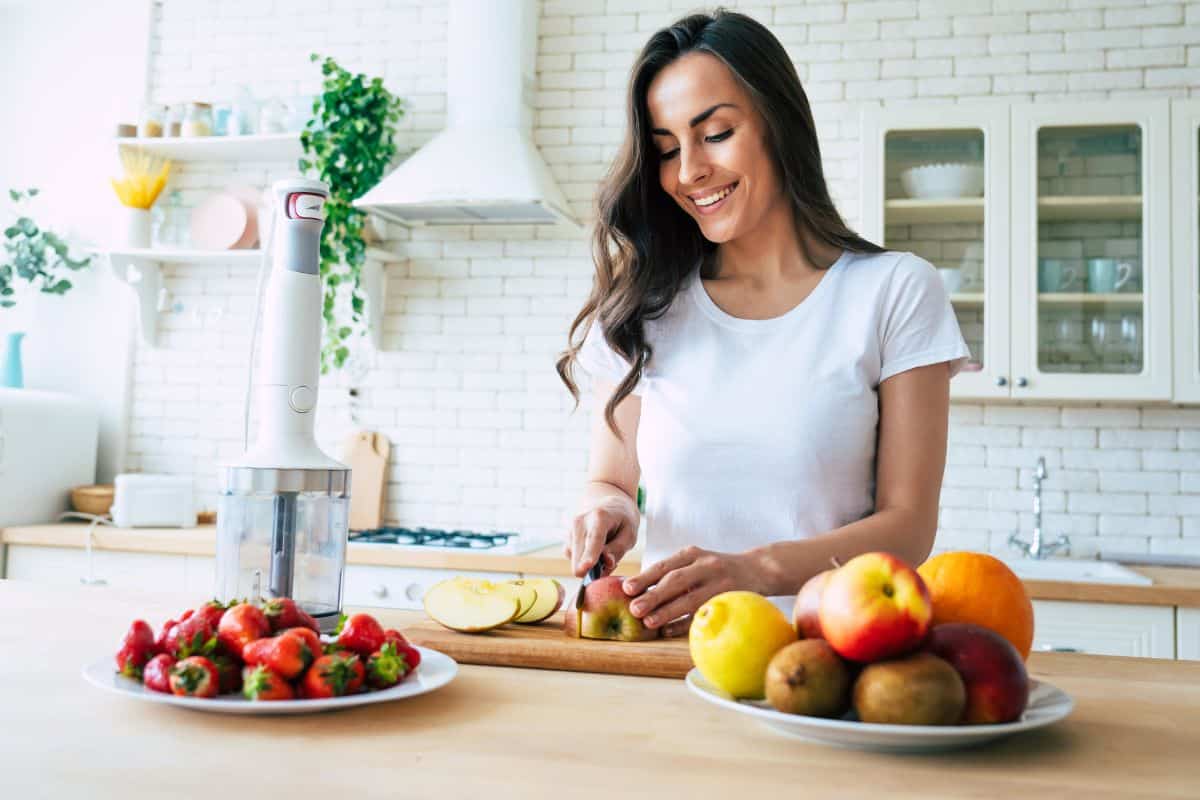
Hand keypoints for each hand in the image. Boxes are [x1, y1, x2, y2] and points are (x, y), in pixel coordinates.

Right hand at [564, 494, 638, 577]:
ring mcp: (571, 527)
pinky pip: (572, 555)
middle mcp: (581, 520)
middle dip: (591, 567)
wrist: (607, 501)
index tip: (585, 568)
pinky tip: (594, 548)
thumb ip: (618, 549)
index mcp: (600, 516)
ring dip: (589, 562)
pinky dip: (582, 558)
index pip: (594, 539)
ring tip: (603, 549)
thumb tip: (606, 563)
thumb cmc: (622, 519)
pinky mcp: (567, 535)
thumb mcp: (629, 533)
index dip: (589, 556)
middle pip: (579, 554)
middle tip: (609, 562)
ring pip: (575, 558)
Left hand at [622, 546, 760, 633]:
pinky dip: (686, 623)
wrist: (758, 569)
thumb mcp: (696, 561)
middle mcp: (706, 565)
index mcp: (693, 554)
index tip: (626, 588)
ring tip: (649, 622)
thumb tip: (636, 592)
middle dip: (653, 595)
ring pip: (690, 598)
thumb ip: (672, 572)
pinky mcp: (730, 599)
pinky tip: (669, 630)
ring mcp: (720, 582)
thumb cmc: (715, 569)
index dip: (645, 577)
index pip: (665, 565)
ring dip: (668, 612)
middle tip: (634, 609)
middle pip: (676, 580)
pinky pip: (705, 613)